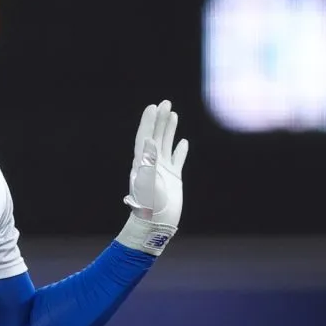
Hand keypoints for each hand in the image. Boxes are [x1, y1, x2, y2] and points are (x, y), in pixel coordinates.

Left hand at [118, 100, 188, 254]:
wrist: (155, 223)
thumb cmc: (148, 205)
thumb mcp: (146, 181)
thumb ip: (147, 161)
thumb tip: (148, 141)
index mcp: (142, 162)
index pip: (144, 136)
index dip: (148, 121)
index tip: (152, 106)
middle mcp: (151, 163)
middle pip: (156, 136)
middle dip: (160, 119)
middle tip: (165, 102)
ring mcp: (163, 170)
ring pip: (166, 144)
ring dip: (169, 129)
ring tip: (173, 114)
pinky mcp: (173, 178)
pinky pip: (177, 160)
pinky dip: (180, 150)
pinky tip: (183, 142)